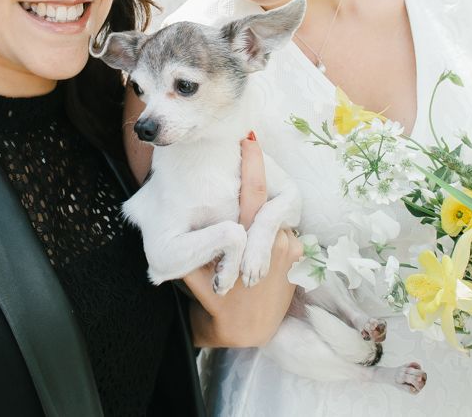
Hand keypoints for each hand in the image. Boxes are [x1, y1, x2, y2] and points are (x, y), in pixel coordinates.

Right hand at [183, 133, 301, 347]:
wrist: (248, 332)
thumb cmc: (216, 302)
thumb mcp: (194, 276)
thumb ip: (189, 251)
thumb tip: (172, 219)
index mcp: (246, 242)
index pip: (253, 193)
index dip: (253, 164)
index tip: (249, 139)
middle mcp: (274, 242)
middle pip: (267, 198)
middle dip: (257, 170)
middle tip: (248, 143)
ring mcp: (290, 249)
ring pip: (274, 213)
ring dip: (261, 203)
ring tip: (248, 186)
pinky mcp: (300, 256)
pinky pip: (283, 228)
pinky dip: (270, 223)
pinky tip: (256, 225)